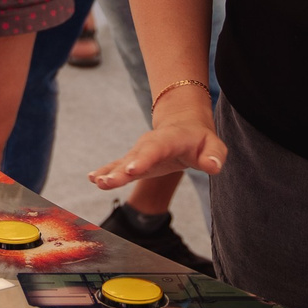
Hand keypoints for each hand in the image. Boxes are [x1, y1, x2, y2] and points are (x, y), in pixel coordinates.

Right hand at [91, 97, 227, 189]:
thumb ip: (214, 155)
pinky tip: (92, 179)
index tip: (131, 170)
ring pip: (123, 162)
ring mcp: (139, 152)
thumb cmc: (200, 140)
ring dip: (109, 173)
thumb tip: (213, 166)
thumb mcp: (214, 145)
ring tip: (96, 182)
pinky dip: (106, 171)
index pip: (156, 149)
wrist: (183, 125)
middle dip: (120, 170)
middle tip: (107, 182)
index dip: (144, 159)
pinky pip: (118, 165)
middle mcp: (150, 144)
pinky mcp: (134, 160)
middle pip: (134, 157)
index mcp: (170, 139)